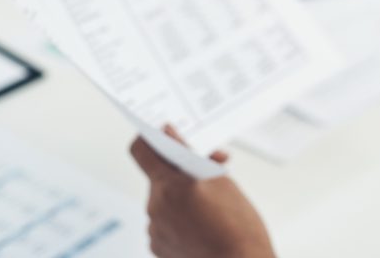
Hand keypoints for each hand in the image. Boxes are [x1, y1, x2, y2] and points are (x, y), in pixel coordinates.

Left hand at [130, 126, 275, 257]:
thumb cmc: (238, 225)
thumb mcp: (219, 180)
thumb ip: (189, 154)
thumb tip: (169, 133)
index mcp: (170, 185)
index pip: (141, 150)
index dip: (148, 138)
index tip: (161, 135)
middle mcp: (155, 207)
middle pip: (158, 176)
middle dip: (179, 171)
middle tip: (209, 173)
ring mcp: (155, 230)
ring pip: (163, 199)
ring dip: (180, 195)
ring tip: (209, 206)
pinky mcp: (158, 247)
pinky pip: (163, 222)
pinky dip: (178, 218)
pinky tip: (200, 224)